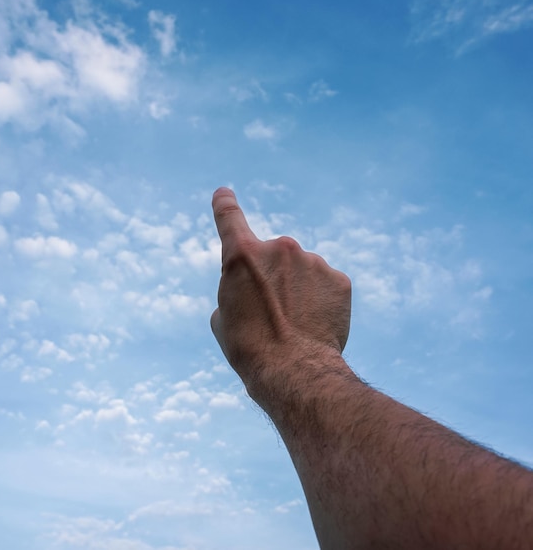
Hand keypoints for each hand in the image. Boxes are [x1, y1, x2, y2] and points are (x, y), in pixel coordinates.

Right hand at [210, 187, 351, 397]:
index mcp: (242, 255)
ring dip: (298, 290)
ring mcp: (312, 261)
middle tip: (271, 312)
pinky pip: (326, 284)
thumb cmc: (249, 348)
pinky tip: (316, 324)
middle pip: (274, 257)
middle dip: (272, 277)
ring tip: (295, 323)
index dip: (225, 204)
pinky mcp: (339, 279)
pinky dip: (321, 300)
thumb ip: (236, 292)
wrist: (293, 371)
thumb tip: (251, 293)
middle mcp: (279, 248)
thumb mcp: (223, 318)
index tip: (224, 193)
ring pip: (302, 271)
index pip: (229, 218)